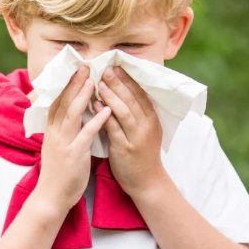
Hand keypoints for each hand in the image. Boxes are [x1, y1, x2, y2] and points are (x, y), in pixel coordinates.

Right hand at [35, 67, 110, 210]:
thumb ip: (62, 130)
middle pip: (63, 102)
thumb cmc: (58, 173)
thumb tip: (70, 115)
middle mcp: (55, 133)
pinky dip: (96, 121)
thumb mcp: (57, 146)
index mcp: (51, 130)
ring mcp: (64, 143)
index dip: (65, 84)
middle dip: (74, 83)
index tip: (74, 70)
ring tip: (94, 81)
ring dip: (83, 96)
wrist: (51, 197)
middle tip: (84, 66)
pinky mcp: (74, 155)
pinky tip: (107, 110)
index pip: (56, 101)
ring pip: (72, 114)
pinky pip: (86, 134)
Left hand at [96, 67, 167, 195]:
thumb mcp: (145, 130)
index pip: (140, 93)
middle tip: (105, 68)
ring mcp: (137, 137)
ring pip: (124, 111)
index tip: (116, 65)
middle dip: (118, 82)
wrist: (147, 182)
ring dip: (111, 95)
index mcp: (152, 119)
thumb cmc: (142, 154)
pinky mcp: (125, 148)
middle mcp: (147, 125)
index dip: (128, 79)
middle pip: (132, 98)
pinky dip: (104, 115)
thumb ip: (136, 113)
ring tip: (99, 83)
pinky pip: (114, 128)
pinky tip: (95, 105)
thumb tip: (121, 92)